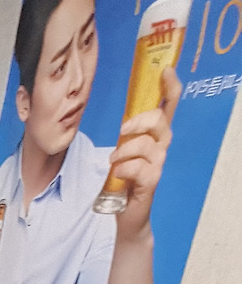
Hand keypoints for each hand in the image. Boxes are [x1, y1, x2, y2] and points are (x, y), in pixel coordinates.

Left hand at [110, 67, 180, 238]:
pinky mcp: (151, 182)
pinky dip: (124, 169)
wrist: (126, 213)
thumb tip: (125, 114)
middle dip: (139, 121)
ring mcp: (158, 164)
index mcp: (155, 135)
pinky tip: (117, 174)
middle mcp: (161, 147)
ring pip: (147, 145)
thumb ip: (128, 132)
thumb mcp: (124, 149)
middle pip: (160, 121)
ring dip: (125, 150)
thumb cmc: (124, 178)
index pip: (168, 107)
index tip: (165, 71)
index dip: (170, 88)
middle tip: (121, 131)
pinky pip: (140, 168)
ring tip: (114, 161)